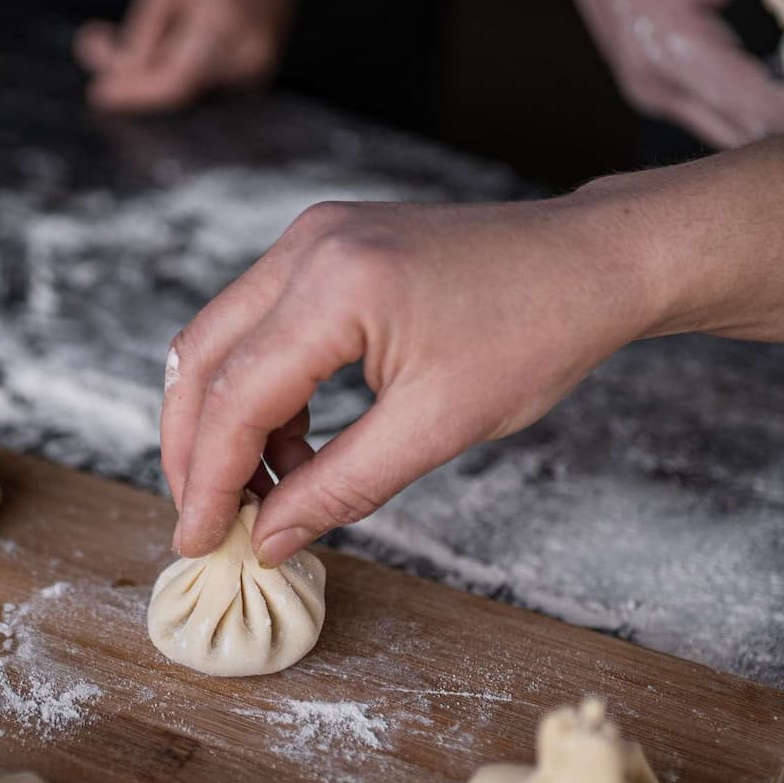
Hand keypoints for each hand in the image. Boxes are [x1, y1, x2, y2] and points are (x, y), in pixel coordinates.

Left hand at [75, 0, 327, 112]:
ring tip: (118, 38)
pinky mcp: (257, 77)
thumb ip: (143, 29)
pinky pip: (203, 86)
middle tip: (95, 44)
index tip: (97, 92)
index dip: (134, 93)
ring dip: (148, 72)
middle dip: (131, 77)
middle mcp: (249, 57)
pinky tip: (157, 45)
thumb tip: (117, 74)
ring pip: (187, 92)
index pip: (176, 81)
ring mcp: (258, 71)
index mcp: (227, 25)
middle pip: (177, 90)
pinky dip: (172, 71)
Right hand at [160, 192, 672, 563]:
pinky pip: (260, 324)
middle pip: (201, 359)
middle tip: (205, 522)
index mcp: (335, 287)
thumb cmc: (536, 334)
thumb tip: (269, 540)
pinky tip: (294, 447)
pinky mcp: (325, 248)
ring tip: (260, 495)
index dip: (208, 481)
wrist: (591, 261)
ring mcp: (311, 239)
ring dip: (225, 422)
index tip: (198, 543)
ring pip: (221, 340)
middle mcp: (306, 248)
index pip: (235, 397)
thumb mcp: (438, 427)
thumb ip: (342, 485)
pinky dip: (261, 390)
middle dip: (192, 451)